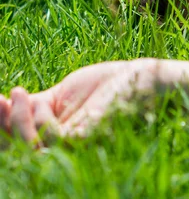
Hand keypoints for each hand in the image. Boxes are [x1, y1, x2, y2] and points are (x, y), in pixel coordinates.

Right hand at [0, 58, 158, 144]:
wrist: (139, 78)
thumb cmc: (107, 83)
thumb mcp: (63, 92)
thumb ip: (39, 103)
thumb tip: (10, 102)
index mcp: (57, 132)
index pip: (23, 136)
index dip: (4, 122)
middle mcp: (64, 143)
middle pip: (22, 146)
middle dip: (3, 124)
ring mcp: (75, 144)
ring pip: (31, 145)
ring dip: (19, 119)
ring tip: (19, 93)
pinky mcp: (84, 139)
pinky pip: (51, 139)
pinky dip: (36, 120)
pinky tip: (34, 101)